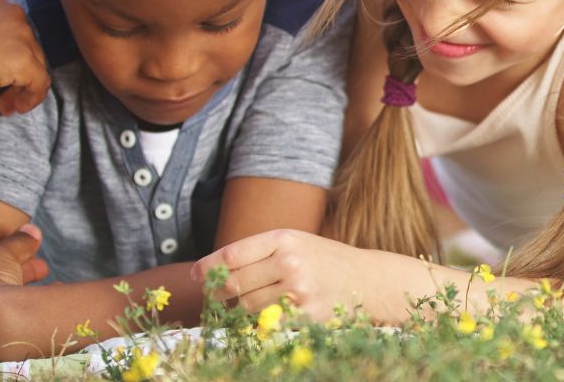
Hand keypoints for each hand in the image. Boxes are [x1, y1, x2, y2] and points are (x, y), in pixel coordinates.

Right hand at [0, 0, 48, 114]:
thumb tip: (6, 56)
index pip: (11, 25)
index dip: (2, 50)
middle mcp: (11, 8)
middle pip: (25, 44)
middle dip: (12, 70)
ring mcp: (20, 32)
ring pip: (34, 63)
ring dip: (18, 85)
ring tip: (1, 102)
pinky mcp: (23, 58)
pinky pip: (40, 82)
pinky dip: (32, 97)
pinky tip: (14, 108)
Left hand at [192, 229, 368, 319]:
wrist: (367, 279)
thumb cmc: (322, 260)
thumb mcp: (294, 242)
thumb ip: (256, 252)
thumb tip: (207, 271)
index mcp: (284, 238)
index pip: (231, 255)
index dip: (208, 267)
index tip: (197, 275)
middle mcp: (289, 262)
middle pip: (233, 284)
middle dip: (218, 291)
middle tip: (215, 293)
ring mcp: (297, 291)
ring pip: (245, 307)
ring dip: (239, 308)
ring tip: (251, 301)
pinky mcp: (304, 316)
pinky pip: (264, 324)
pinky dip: (258, 322)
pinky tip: (265, 314)